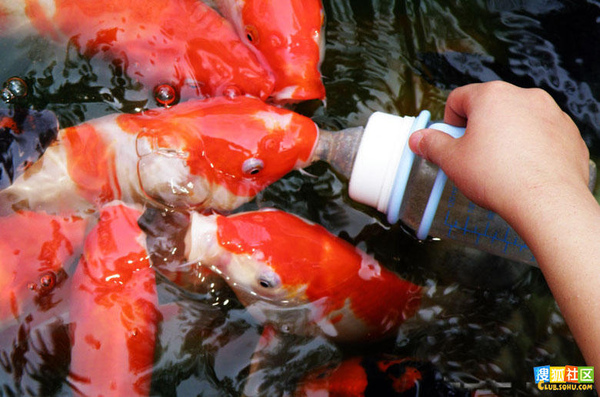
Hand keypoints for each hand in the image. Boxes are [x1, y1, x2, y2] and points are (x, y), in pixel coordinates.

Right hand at [408, 81, 589, 222]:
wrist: (546, 202)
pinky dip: (531, 147)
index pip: (459, 98)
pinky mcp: (568, 132)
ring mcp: (551, 113)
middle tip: (474, 158)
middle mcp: (524, 97)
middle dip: (479, 129)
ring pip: (518, 120)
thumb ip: (432, 144)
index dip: (450, 122)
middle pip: (490, 107)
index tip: (452, 142)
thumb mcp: (452, 161)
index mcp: (492, 96)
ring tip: (501, 167)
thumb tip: (419, 139)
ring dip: (506, 137)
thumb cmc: (500, 178)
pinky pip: (542, 134)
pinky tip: (524, 170)